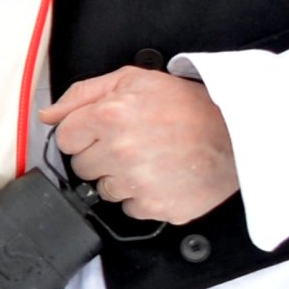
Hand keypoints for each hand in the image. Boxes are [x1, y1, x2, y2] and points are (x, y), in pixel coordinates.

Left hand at [41, 67, 237, 224]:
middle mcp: (120, 151)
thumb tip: (48, 114)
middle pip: (80, 166)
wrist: (239, 134)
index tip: (103, 130)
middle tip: (132, 143)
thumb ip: (84, 93)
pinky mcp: (155, 207)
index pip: (65, 137)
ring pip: (104, 190)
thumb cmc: (189, 105)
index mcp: (110, 116)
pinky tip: (163, 177)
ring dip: (121, 178)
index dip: (83, 133)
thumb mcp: (135, 80)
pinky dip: (142, 196)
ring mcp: (137, 183)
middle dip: (100, 155)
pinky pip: (129, 208)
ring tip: (151, 159)